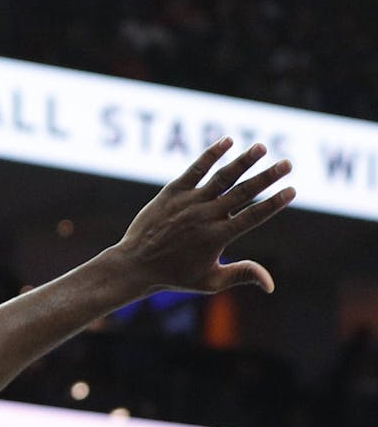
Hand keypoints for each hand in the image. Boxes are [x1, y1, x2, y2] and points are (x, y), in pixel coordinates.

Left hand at [113, 137, 294, 293]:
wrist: (135, 265)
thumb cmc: (174, 276)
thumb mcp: (210, 281)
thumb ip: (242, 275)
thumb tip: (272, 285)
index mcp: (218, 237)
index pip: (253, 216)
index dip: (274, 203)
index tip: (292, 190)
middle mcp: (205, 216)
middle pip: (243, 192)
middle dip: (267, 177)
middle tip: (288, 163)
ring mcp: (188, 202)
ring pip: (221, 178)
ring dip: (243, 161)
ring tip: (262, 148)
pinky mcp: (172, 192)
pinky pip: (195, 170)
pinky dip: (211, 155)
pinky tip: (228, 141)